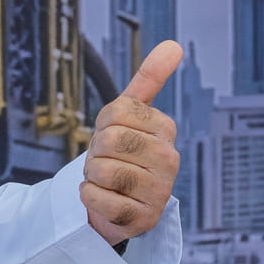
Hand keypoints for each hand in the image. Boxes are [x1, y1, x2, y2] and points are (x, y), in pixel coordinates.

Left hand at [83, 40, 182, 245]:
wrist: (118, 203)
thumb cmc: (122, 155)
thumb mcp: (130, 116)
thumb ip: (149, 79)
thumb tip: (173, 45)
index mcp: (165, 128)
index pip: (115, 113)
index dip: (102, 125)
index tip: (112, 136)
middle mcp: (169, 158)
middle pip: (108, 141)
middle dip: (96, 153)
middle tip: (108, 162)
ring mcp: (159, 191)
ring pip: (102, 171)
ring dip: (92, 177)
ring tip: (108, 182)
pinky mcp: (143, 218)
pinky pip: (97, 198)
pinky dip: (90, 198)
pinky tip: (106, 200)